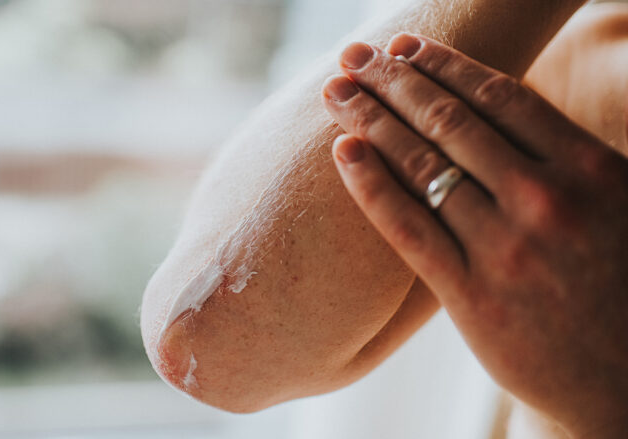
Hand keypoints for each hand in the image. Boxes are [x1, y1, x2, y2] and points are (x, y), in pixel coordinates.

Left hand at [321, 34, 627, 437]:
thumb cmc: (625, 288)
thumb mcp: (619, 205)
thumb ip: (565, 160)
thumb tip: (497, 114)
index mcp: (590, 168)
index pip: (500, 97)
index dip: (445, 65)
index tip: (407, 46)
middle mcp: (545, 199)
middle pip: (450, 122)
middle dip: (393, 81)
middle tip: (354, 56)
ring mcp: (506, 248)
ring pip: (423, 166)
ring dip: (371, 120)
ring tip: (337, 91)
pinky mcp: (472, 296)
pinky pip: (408, 229)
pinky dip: (371, 186)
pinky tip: (343, 153)